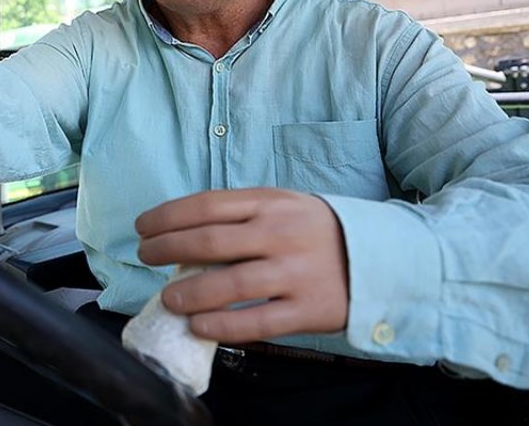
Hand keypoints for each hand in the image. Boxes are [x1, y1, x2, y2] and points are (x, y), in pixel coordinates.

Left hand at [134, 188, 348, 343]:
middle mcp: (280, 234)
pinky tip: (198, 325)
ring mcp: (294, 273)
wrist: (386, 259)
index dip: (167, 217)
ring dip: (189, 292)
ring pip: (230, 283)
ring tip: (168, 298)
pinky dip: (222, 325)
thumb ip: (243, 215)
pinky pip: (256, 322)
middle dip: (167, 249)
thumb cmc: (319, 232)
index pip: (205, 205)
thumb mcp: (285, 207)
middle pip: (209, 241)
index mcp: (271, 203)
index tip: (143, 227)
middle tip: (145, 256)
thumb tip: (184, 233)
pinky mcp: (307, 310)